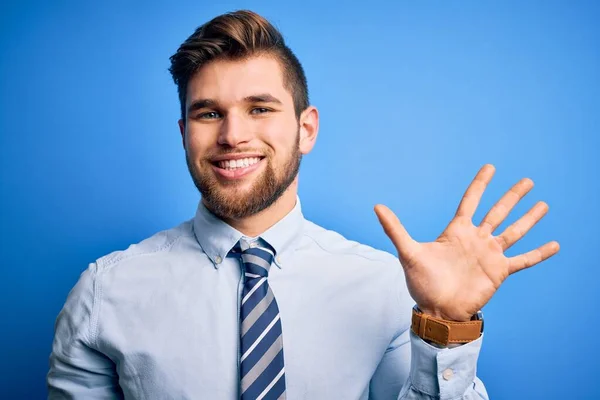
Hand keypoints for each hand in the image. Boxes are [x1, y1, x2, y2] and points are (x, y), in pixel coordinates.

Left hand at [374, 164, 559, 321]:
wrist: (437, 310)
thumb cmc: (422, 283)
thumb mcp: (408, 252)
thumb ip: (395, 229)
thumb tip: (376, 206)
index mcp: (456, 231)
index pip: (471, 201)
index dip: (480, 184)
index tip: (490, 167)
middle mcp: (476, 239)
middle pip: (498, 211)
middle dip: (512, 196)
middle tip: (527, 180)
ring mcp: (489, 255)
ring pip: (514, 231)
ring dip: (529, 218)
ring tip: (544, 204)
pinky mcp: (499, 272)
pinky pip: (524, 260)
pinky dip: (538, 253)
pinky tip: (554, 244)